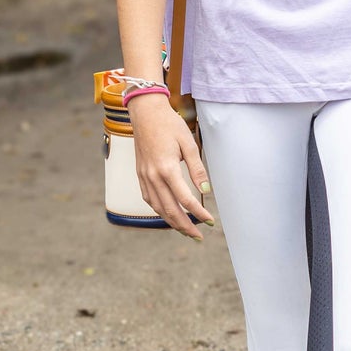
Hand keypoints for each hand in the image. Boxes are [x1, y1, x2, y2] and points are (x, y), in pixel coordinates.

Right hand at [131, 95, 213, 240]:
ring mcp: (144, 177)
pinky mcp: (140, 175)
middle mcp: (153, 176)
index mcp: (167, 168)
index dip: (199, 213)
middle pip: (170, 210)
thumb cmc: (169, 125)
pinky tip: (169, 215)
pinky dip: (160, 211)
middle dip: (186, 226)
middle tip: (199, 237)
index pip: (185, 199)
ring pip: (158, 208)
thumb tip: (205, 190)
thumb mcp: (189, 143)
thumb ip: (197, 168)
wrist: (145, 113)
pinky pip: (149, 199)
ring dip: (172, 222)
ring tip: (186, 231)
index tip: (210, 221)